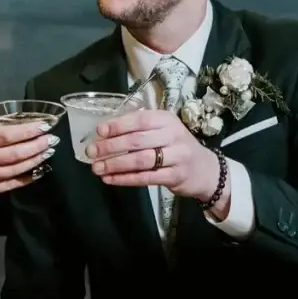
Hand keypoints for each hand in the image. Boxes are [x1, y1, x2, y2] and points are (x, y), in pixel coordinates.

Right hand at [0, 123, 56, 206]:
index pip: (7, 135)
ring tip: (47, 152)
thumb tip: (12, 131)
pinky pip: (10, 184)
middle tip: (51, 140)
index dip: (28, 131)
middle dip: (37, 145)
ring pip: (16, 169)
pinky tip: (36, 172)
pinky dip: (25, 178)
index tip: (43, 126)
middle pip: (15, 152)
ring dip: (35, 160)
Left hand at [85, 109, 223, 202]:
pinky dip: (125, 179)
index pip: (139, 120)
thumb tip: (105, 131)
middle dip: (111, 147)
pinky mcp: (175, 177)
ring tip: (97, 168)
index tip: (99, 132)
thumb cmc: (176, 145)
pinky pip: (145, 178)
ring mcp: (176, 157)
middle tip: (91, 152)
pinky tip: (110, 179)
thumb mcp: (163, 129)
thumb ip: (140, 127)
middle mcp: (173, 136)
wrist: (206, 169)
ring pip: (140, 161)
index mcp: (166, 119)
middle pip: (137, 141)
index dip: (117, 126)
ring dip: (115, 165)